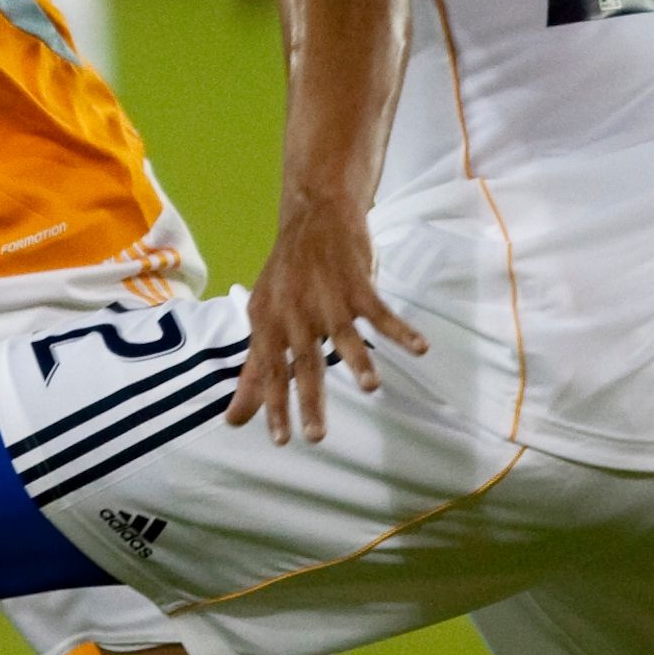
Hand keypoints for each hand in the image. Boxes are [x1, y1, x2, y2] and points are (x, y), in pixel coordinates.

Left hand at [226, 192, 424, 444]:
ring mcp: (326, 295)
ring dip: (358, 360)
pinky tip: (420, 348)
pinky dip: (400, 329)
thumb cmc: (287, 276)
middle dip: (310, 399)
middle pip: (303, 361)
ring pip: (343, 334)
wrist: (314, 215)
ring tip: (370, 387)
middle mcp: (294, 310)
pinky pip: (380, 310)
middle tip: (316, 435)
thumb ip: (254, 372)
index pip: (270, 371)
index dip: (274, 405)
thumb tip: (234, 420)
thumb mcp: (263, 318)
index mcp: (269, 321)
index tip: (282, 440)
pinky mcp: (356, 281)